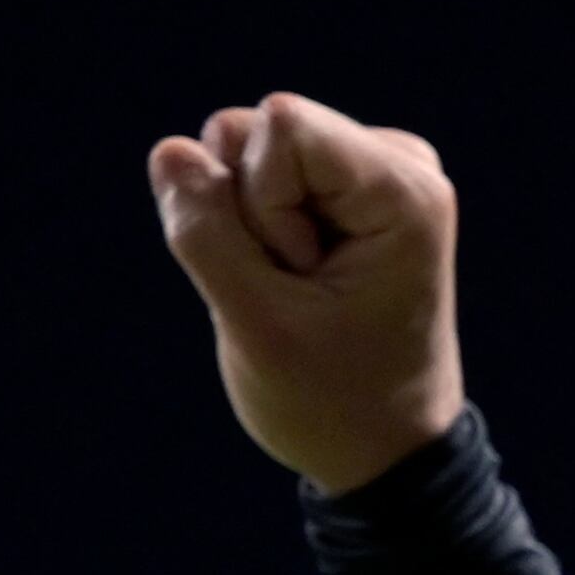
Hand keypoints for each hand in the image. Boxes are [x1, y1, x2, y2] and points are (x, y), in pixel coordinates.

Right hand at [149, 94, 463, 493]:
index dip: (258, 203)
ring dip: (247, 227)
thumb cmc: (333, 402)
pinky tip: (295, 281)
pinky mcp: (340, 189)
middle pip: (257, 131)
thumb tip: (170, 151)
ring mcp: (370, 171)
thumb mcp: (257, 327)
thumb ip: (205, 234)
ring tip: (298, 290)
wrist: (385, 450)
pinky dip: (254, 233)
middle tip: (299, 290)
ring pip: (245, 150)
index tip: (301, 276)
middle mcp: (399, 162)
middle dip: (249, 213)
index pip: (278, 124)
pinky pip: (252, 175)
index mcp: (404, 188)